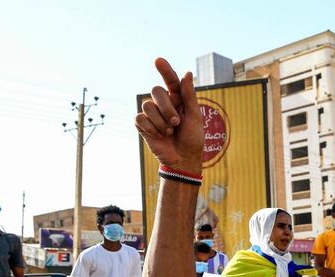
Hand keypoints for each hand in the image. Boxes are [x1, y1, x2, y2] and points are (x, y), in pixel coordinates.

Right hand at [135, 58, 204, 174]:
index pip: (170, 80)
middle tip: (176, 123)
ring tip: (169, 132)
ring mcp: (152, 113)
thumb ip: (189, 95)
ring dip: (160, 122)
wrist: (183, 158)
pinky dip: (151, 129)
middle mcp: (163, 103)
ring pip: (147, 105)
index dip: (165, 69)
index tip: (158, 60)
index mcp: (178, 98)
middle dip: (167, 108)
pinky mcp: (142, 124)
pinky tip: (159, 136)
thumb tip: (187, 72)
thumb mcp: (194, 116)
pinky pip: (140, 118)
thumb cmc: (192, 138)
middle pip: (156, 91)